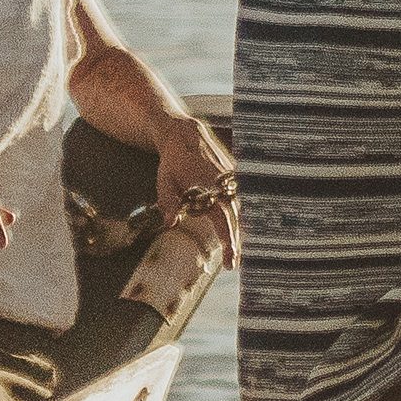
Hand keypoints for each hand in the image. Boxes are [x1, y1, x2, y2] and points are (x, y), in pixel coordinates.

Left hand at [148, 118, 237, 267]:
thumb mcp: (164, 181)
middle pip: (234, 219)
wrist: (185, 135)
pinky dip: (234, 216)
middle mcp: (223, 185)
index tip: (231, 259)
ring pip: (236, 211)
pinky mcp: (230, 179)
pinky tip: (232, 229)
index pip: (223, 220)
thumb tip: (170, 223)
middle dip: (234, 242)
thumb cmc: (172, 161)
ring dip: (234, 230)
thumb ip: (168, 202)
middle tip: (233, 264)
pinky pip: (234, 200)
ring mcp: (228, 181)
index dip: (228, 241)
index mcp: (209, 187)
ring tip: (231, 251)